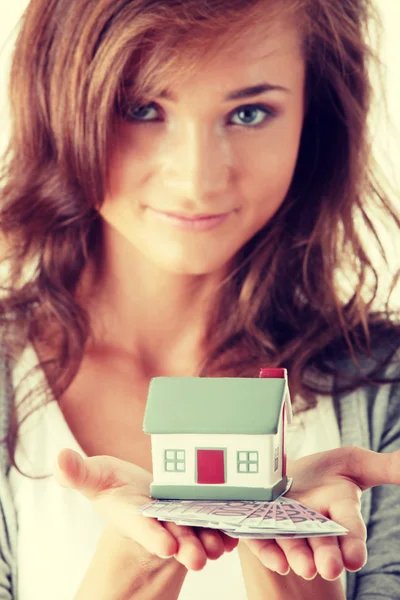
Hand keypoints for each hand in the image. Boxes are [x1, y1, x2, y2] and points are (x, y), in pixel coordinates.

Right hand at [54, 449, 237, 571]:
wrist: (143, 496)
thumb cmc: (117, 487)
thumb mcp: (97, 477)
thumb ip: (80, 473)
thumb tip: (59, 459)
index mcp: (135, 516)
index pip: (143, 528)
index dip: (152, 537)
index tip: (165, 545)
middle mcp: (161, 524)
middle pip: (175, 537)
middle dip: (187, 547)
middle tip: (198, 557)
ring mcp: (184, 523)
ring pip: (199, 535)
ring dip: (210, 543)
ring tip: (221, 546)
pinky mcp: (202, 518)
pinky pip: (218, 524)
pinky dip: (228, 531)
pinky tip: (238, 533)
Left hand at [243, 447, 399, 580]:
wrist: (285, 473)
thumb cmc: (324, 472)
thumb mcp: (355, 463)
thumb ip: (386, 468)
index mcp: (340, 509)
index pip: (350, 528)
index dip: (353, 543)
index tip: (356, 558)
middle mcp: (315, 523)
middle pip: (323, 542)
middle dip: (327, 556)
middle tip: (330, 569)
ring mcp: (288, 526)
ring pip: (294, 544)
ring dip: (299, 556)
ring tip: (305, 567)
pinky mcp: (262, 526)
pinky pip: (265, 541)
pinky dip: (270, 552)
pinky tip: (277, 562)